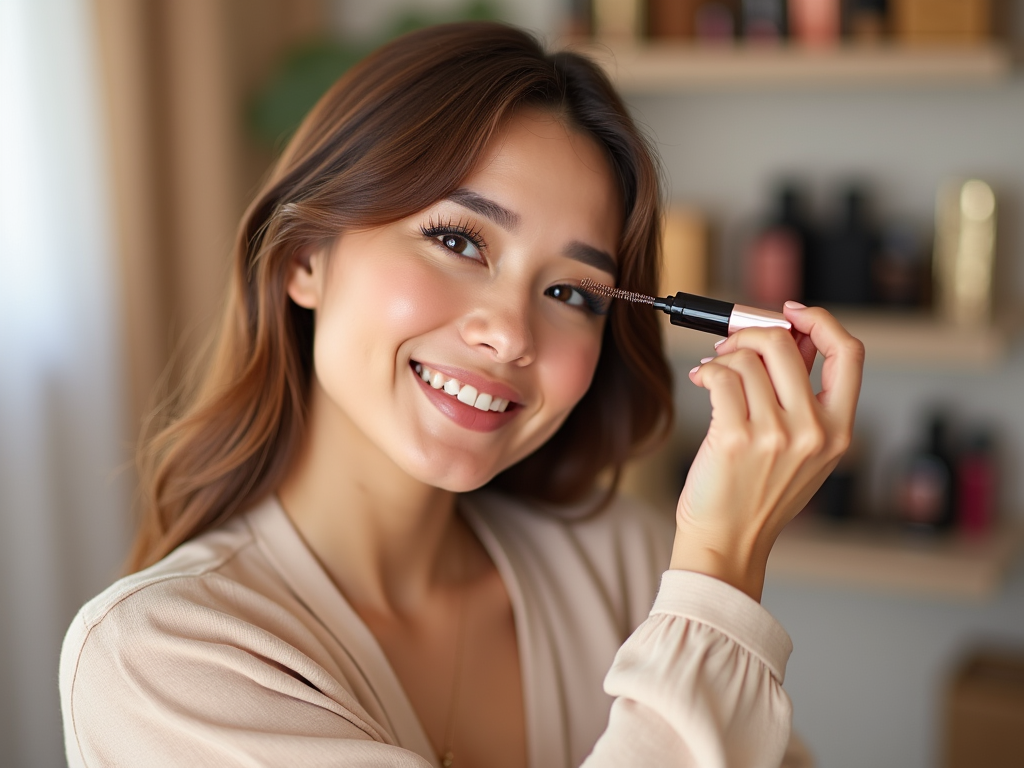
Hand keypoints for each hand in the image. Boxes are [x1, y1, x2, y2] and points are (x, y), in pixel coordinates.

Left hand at [669, 302, 864, 600]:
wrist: (728, 540)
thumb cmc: (757, 493)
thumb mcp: (803, 449)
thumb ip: (804, 395)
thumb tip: (791, 333)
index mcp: (839, 430)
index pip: (849, 353)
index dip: (821, 321)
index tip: (791, 313)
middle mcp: (814, 431)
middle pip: (785, 344)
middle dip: (750, 334)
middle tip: (730, 346)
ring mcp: (777, 435)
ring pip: (747, 360)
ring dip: (722, 358)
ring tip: (712, 374)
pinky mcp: (737, 437)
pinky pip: (721, 376)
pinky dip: (706, 371)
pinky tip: (701, 381)